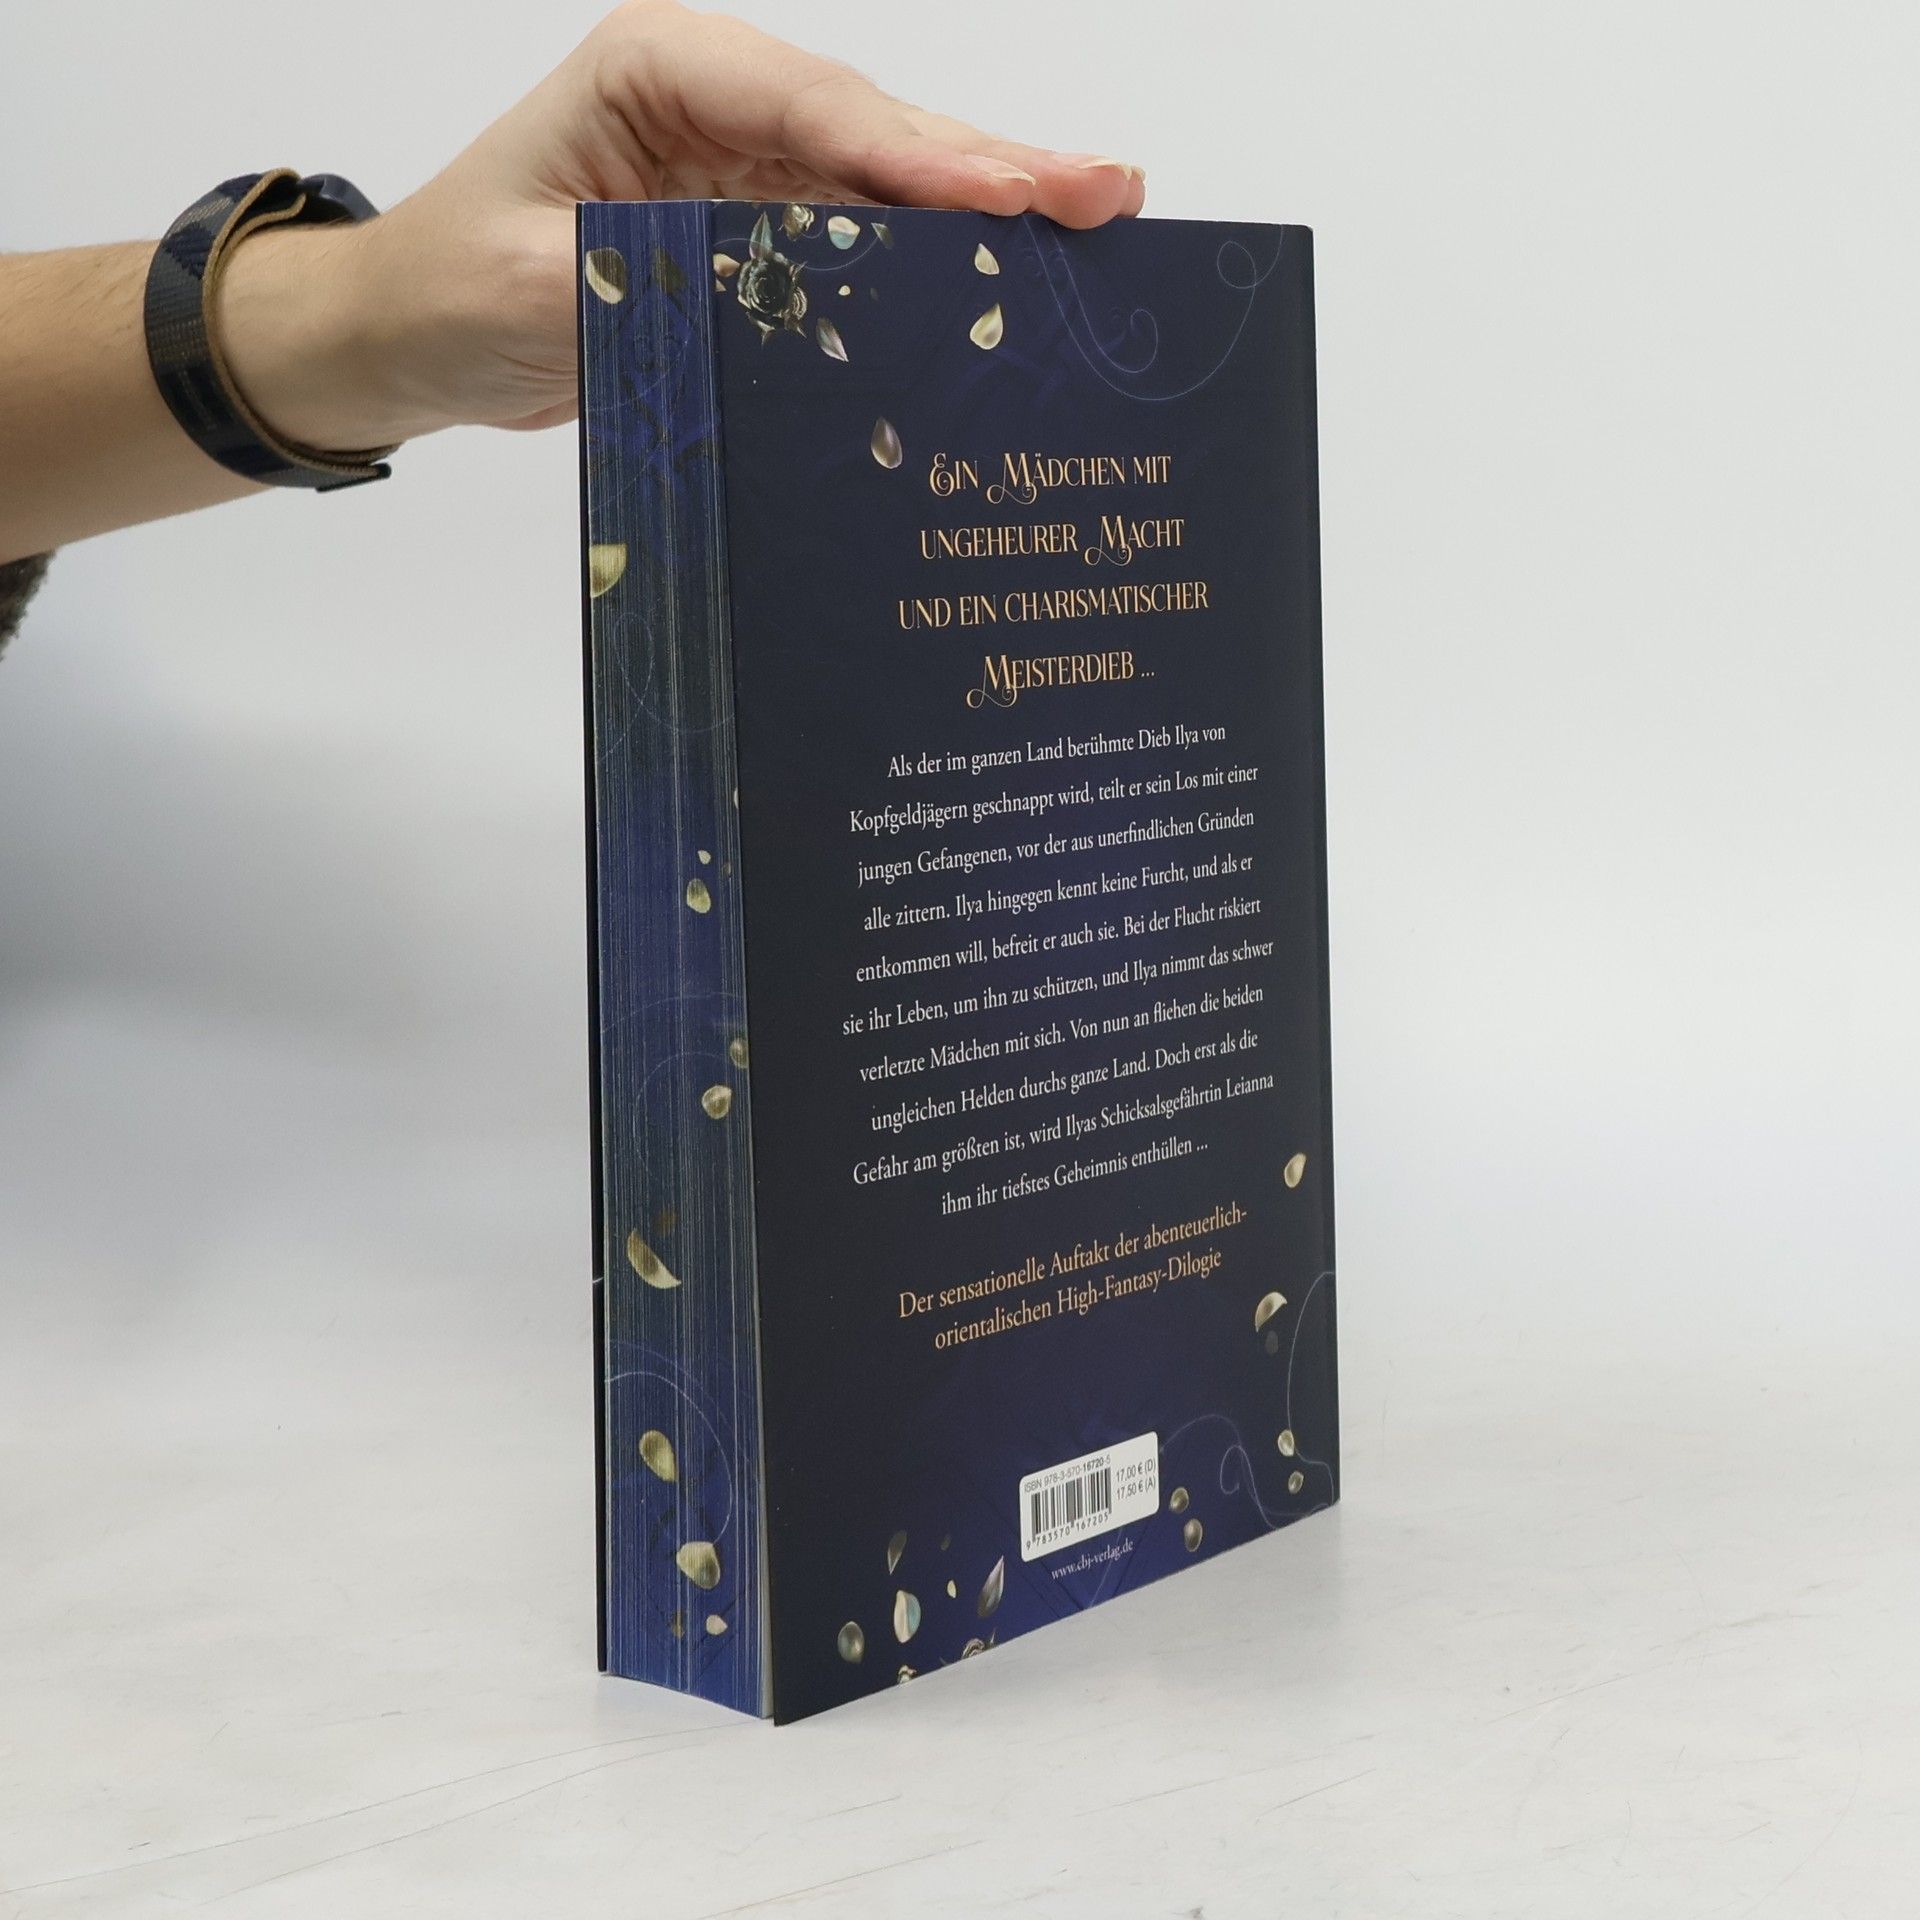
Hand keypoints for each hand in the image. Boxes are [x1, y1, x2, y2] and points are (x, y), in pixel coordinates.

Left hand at [221, 1, 1145, 453]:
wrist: (412, 336)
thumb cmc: (448, 288)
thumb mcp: (531, 287)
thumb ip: (651, 282)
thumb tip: (767, 299)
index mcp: (660, 72)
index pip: (811, 108)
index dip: (915, 155)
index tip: (1003, 196)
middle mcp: (720, 104)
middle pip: (876, 131)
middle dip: (992, 166)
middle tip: (1107, 193)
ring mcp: (748, 169)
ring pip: (889, 186)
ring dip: (988, 215)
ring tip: (1098, 225)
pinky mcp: (761, 235)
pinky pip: (863, 248)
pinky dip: (933, 269)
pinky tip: (1010, 284)